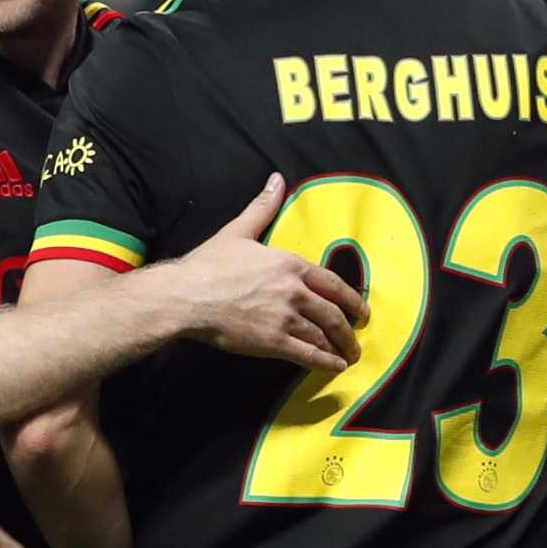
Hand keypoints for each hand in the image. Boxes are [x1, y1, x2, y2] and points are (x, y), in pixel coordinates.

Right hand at [169, 174, 367, 372]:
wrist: (185, 297)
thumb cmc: (207, 266)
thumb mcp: (238, 231)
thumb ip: (262, 208)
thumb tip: (277, 180)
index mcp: (289, 264)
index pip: (333, 284)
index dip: (352, 299)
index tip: (361, 310)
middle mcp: (294, 291)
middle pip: (334, 314)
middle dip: (349, 330)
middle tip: (356, 339)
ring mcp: (285, 317)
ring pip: (323, 335)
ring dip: (339, 349)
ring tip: (346, 358)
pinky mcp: (273, 341)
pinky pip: (308, 355)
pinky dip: (325, 363)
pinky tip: (334, 367)